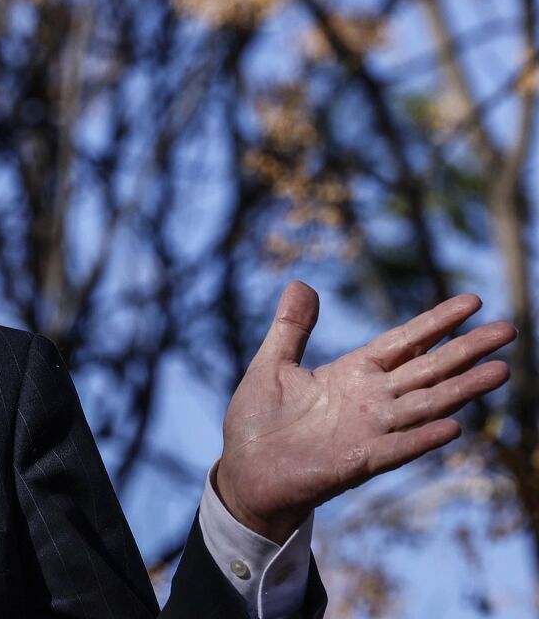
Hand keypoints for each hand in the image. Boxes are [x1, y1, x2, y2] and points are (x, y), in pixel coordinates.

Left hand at [214, 281, 515, 542]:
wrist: (245, 473)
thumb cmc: (258, 422)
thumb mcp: (271, 365)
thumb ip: (291, 328)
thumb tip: (301, 282)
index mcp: (352, 373)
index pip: (404, 342)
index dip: (436, 322)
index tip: (472, 301)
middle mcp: (370, 400)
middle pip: (427, 369)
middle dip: (466, 350)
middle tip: (509, 330)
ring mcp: (368, 431)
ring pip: (425, 405)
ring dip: (462, 390)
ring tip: (501, 371)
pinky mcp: (358, 462)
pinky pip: (397, 448)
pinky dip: (422, 438)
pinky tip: (453, 427)